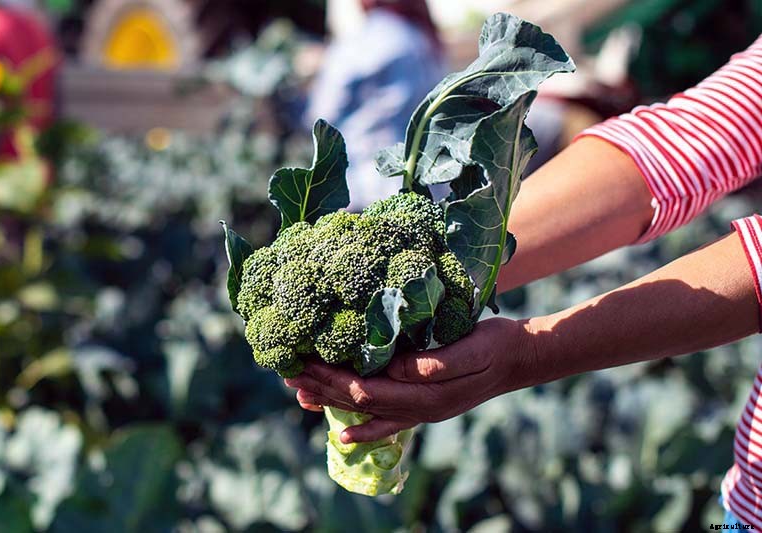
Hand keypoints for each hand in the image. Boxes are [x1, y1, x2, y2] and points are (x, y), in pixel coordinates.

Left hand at [284, 317, 537, 442]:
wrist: (521, 359)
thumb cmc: (496, 345)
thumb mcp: (472, 347)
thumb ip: (438, 363)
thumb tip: (399, 370)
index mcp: (426, 394)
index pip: (367, 389)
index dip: (332, 379)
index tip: (304, 363)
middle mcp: (419, 409)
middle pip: (359, 402)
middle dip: (322, 387)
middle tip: (287, 373)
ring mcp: (421, 411)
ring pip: (367, 412)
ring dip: (332, 402)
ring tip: (299, 393)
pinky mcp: (425, 406)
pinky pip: (387, 421)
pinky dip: (363, 429)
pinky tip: (343, 436)